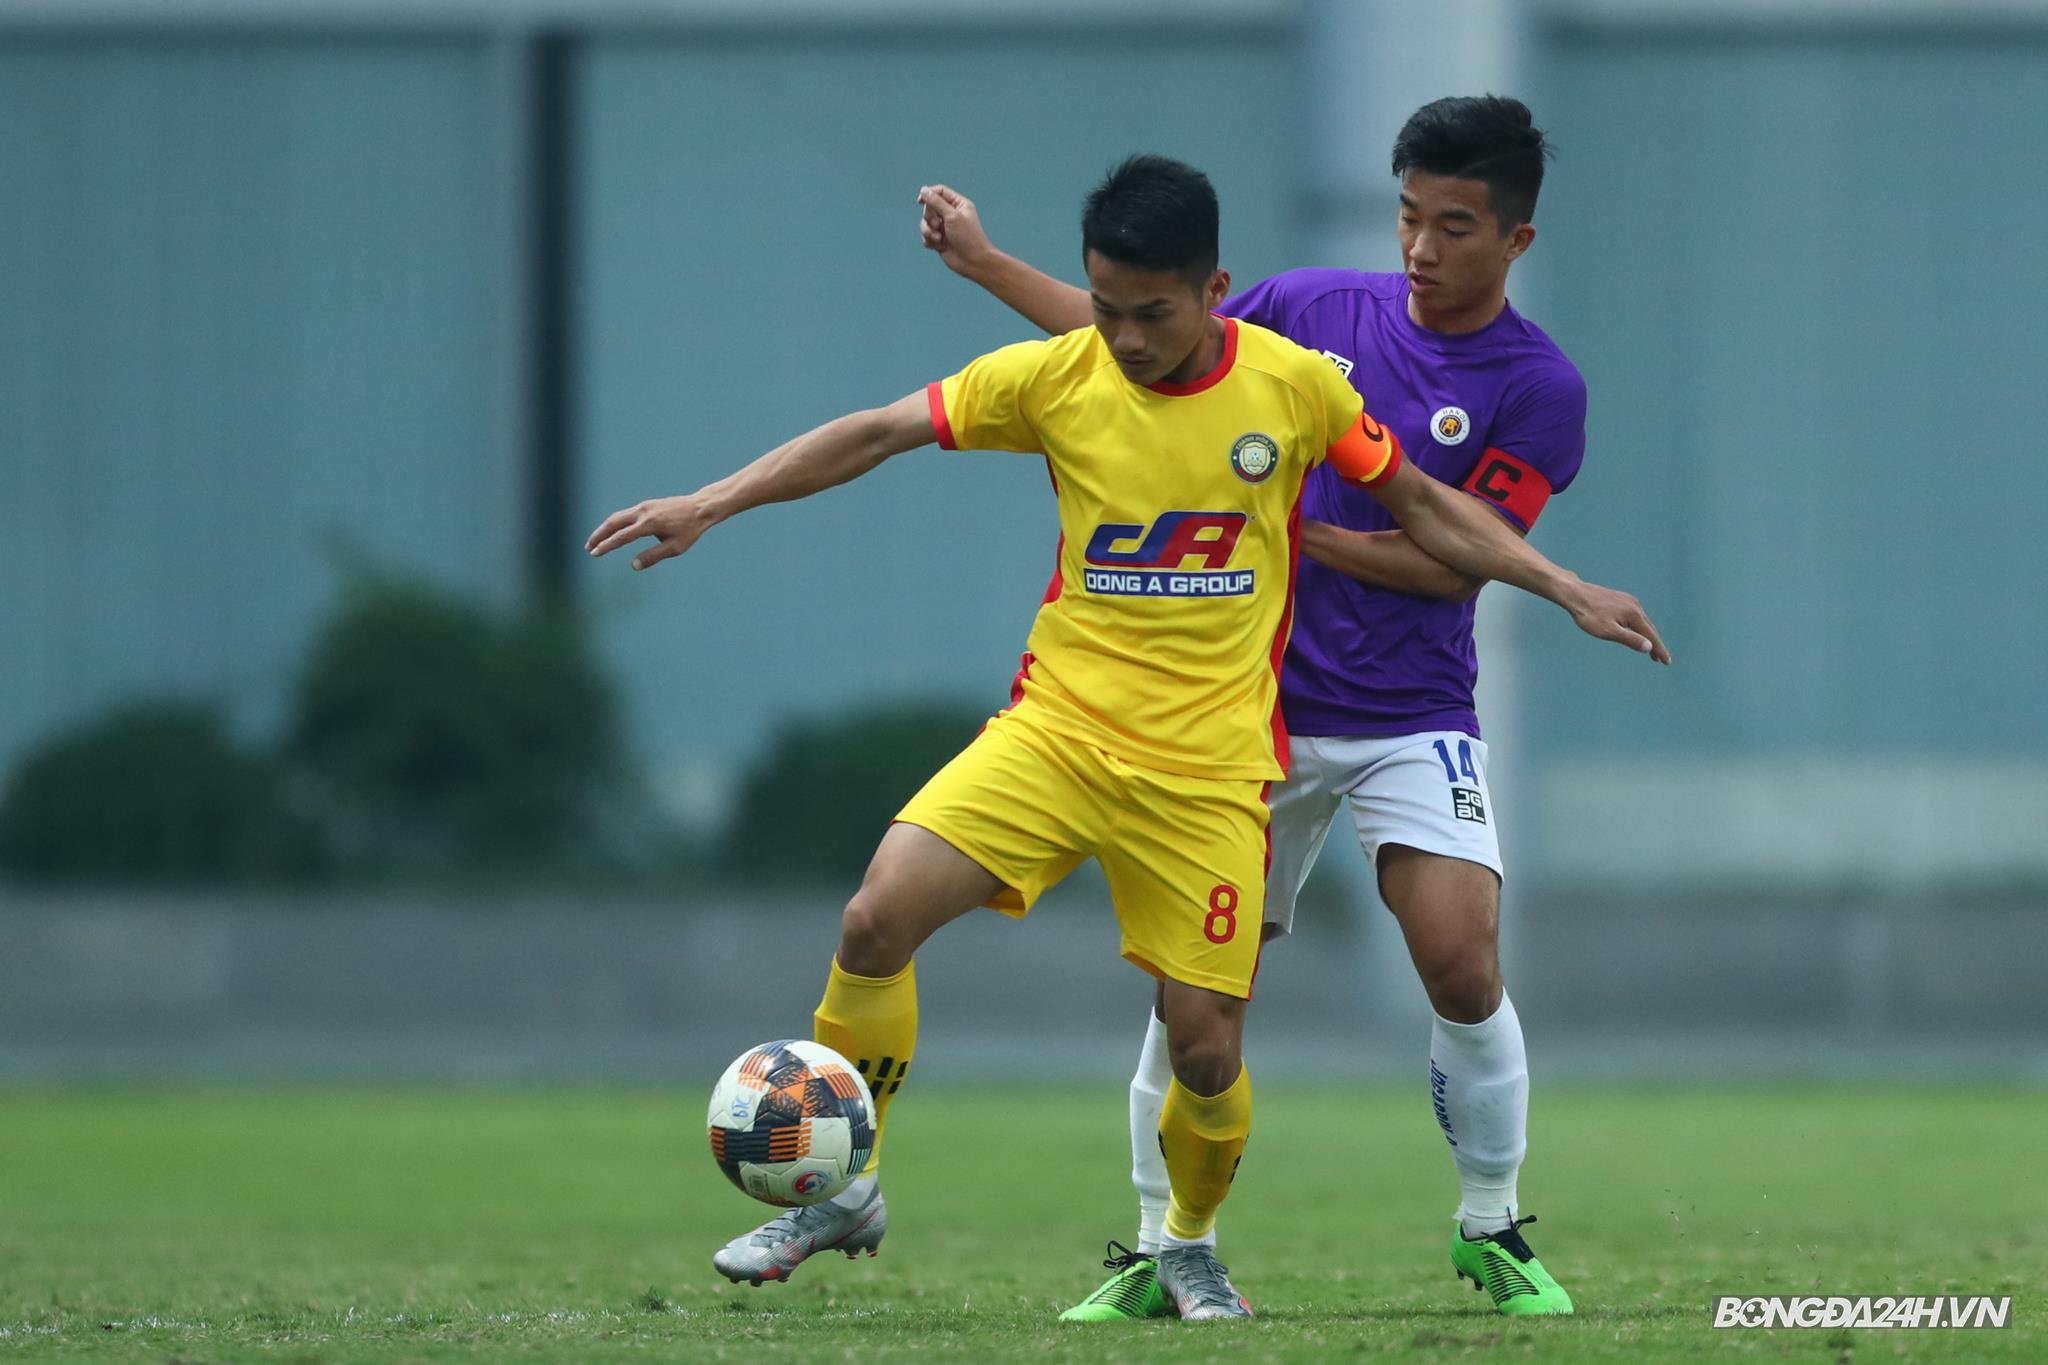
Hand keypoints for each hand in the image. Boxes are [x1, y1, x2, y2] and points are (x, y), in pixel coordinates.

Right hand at [585, 494, 715, 571]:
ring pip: (617, 517)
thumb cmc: (689, 530)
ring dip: (604, 528)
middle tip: (588, 548)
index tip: (594, 553)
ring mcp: (643, 507)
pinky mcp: (646, 505)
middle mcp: (642, 512)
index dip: (606, 546)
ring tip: (595, 541)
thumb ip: (653, 556)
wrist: (700, 508)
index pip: (621, 536)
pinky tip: (612, 531)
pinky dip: (614, 523)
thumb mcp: (675, 548)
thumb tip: (633, 566)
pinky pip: (625, 514)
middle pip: (613, 523)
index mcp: (648, 524)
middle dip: (598, 535)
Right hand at [917, 184, 995, 276]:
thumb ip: (936, 202)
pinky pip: (926, 236)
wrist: (973, 262)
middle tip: (938, 225)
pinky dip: (929, 240)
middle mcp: (951, 214)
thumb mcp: (952, 216)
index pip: (940, 192)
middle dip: (930, 217)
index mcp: (959, 204)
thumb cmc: (967, 237)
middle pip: (929, 207)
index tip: (920, 200)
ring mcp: (944, 227)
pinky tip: (939, 247)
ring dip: (928, 231)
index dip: (928, 194)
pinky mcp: (939, 240)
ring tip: (938, 239)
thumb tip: (924, 190)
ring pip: (925, 223)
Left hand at [1562, 580, 1672, 663]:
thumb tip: (1650, 647)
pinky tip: (1636, 630)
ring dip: (1647, 635)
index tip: (1667, 662)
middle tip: (1660, 660)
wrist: (1575, 594)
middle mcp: (1635, 606)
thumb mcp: (1609, 631)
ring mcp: (1628, 601)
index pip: (1651, 636)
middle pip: (1649, 629)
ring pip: (1642, 621)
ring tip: (1650, 649)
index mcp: (1634, 615)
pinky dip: (1639, 626)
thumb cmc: (1589, 615)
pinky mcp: (1621, 599)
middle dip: (1655, 644)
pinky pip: (1635, 615)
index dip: (1660, 650)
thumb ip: (1630, 639)